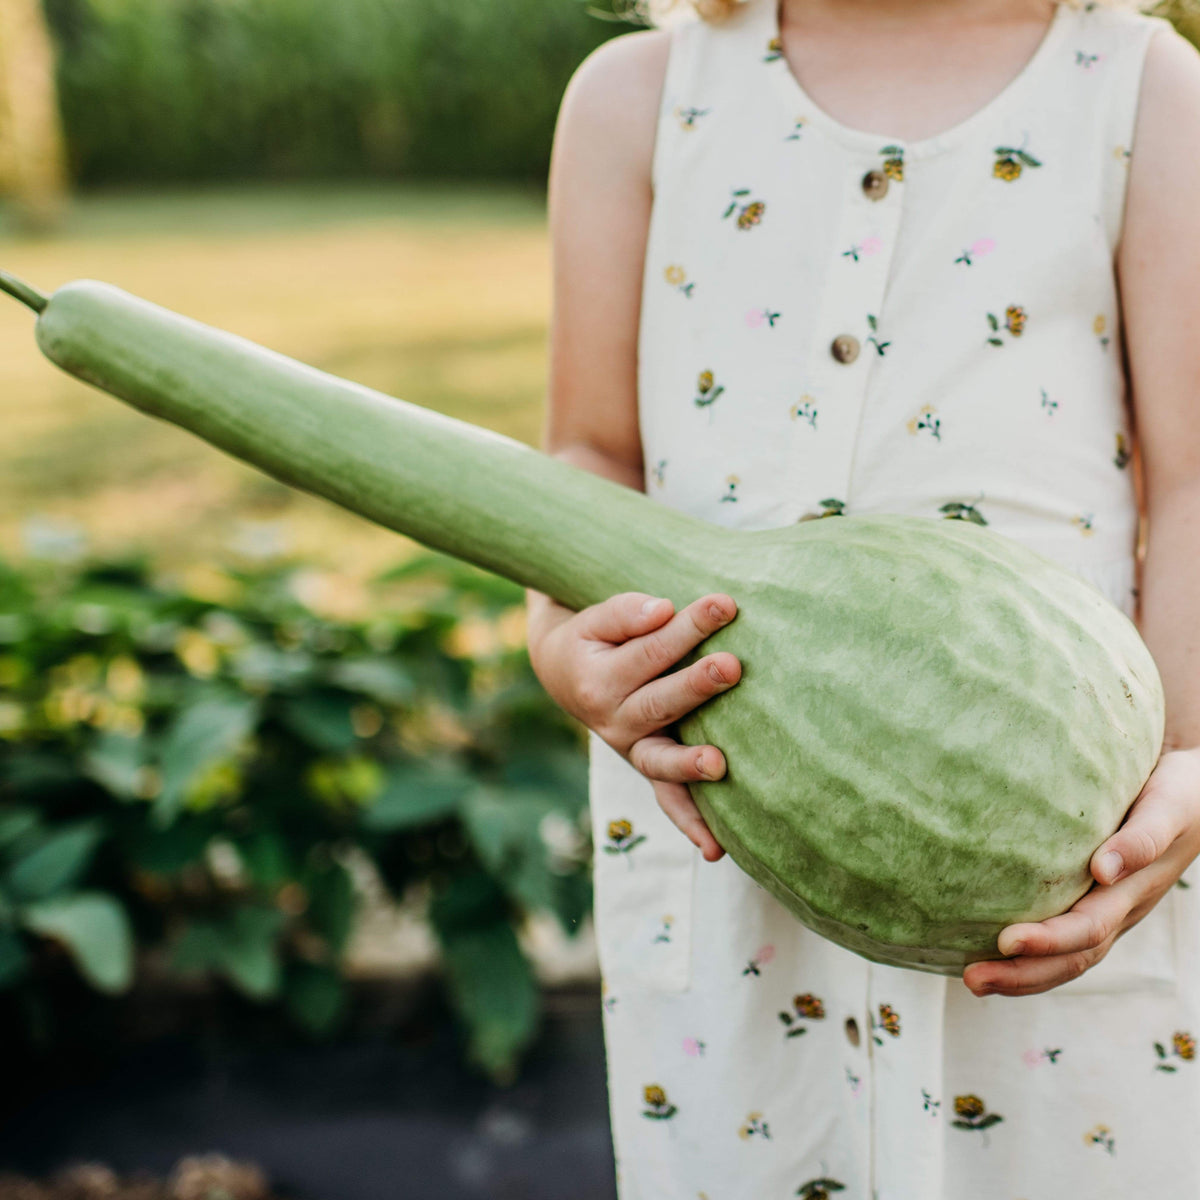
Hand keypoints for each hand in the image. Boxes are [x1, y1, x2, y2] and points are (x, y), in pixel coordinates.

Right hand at [527, 590, 741, 860]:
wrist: (564, 672)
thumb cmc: (592, 638)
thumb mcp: (594, 618)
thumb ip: (625, 612)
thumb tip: (663, 609)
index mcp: (599, 680)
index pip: (652, 649)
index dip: (688, 626)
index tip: (724, 603)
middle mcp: (612, 722)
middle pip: (659, 702)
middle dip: (696, 685)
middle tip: (731, 666)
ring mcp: (632, 750)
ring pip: (661, 760)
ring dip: (690, 764)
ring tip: (718, 763)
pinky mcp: (650, 767)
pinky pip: (668, 800)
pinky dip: (689, 824)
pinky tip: (715, 850)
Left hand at [963, 745, 1199, 996]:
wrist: (1196, 797)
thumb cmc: (1178, 794)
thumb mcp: (1166, 808)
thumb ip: (1141, 837)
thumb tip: (1104, 869)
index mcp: (1133, 891)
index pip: (1087, 928)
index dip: (1049, 940)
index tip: (1006, 941)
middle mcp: (1118, 911)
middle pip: (1072, 957)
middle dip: (1022, 973)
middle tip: (971, 978)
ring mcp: (1107, 913)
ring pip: (1066, 959)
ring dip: (1019, 975)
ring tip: (971, 978)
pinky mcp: (1092, 903)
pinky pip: (1061, 941)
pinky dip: (1028, 957)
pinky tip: (984, 952)